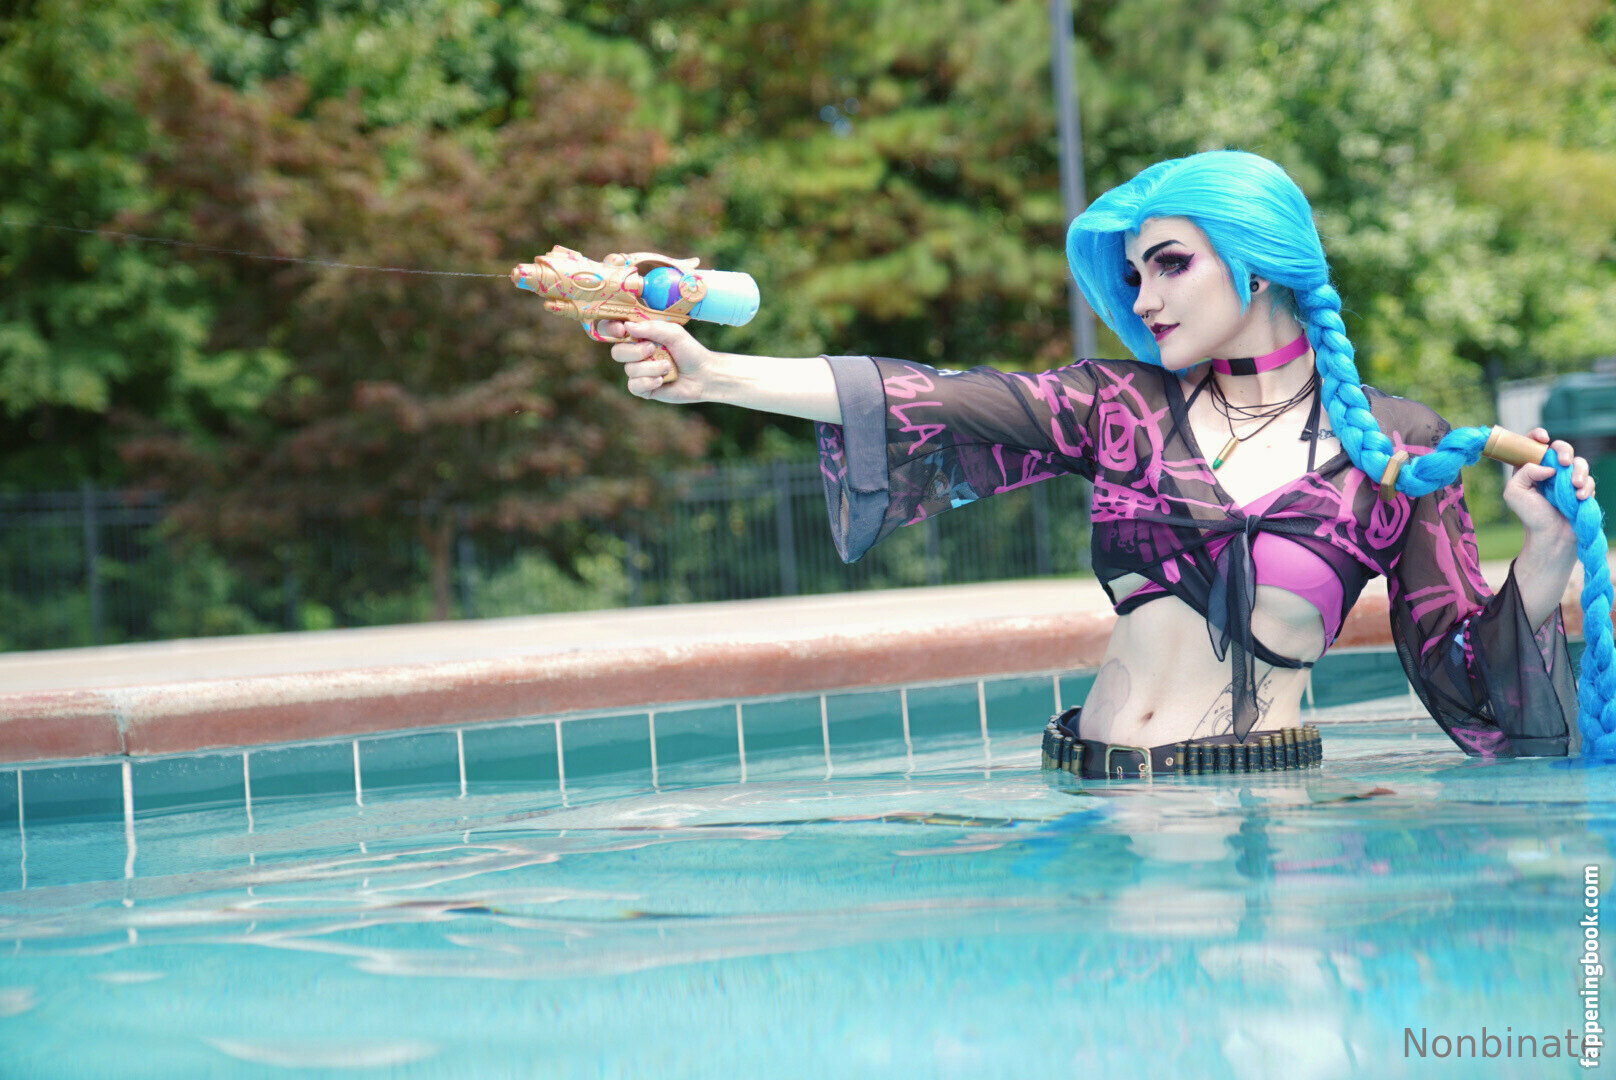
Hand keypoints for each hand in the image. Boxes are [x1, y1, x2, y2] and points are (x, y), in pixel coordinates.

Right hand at [602, 319, 709, 404]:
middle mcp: (636, 354)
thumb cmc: (689, 351)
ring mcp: (639, 372)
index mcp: (640, 336)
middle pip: (617, 352)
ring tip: (668, 367)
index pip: (615, 331)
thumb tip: (628, 326)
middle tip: (652, 349)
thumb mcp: (674, 333)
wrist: (703, 375)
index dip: (611, 329)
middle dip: (635, 352)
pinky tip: (661, 381)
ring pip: (629, 370)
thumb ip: (652, 328)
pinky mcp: (643, 388)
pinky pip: (634, 386)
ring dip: (651, 368)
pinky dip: (648, 382)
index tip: (622, 330)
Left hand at [1503, 427, 1594, 543]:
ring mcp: (1567, 479)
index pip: (1533, 444)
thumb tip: (1548, 466)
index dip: (1537, 436)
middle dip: (1565, 450)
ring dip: (1579, 471)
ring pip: (1579, 462)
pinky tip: (1579, 497)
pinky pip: (1589, 480)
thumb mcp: (1515, 492)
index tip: (1543, 438)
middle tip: (1564, 462)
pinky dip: (1586, 487)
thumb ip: (1524, 472)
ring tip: (1575, 486)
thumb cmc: (1530, 515)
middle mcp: (1549, 470)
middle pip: (1561, 448)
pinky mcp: (1581, 489)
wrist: (1551, 537)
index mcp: (1530, 468)